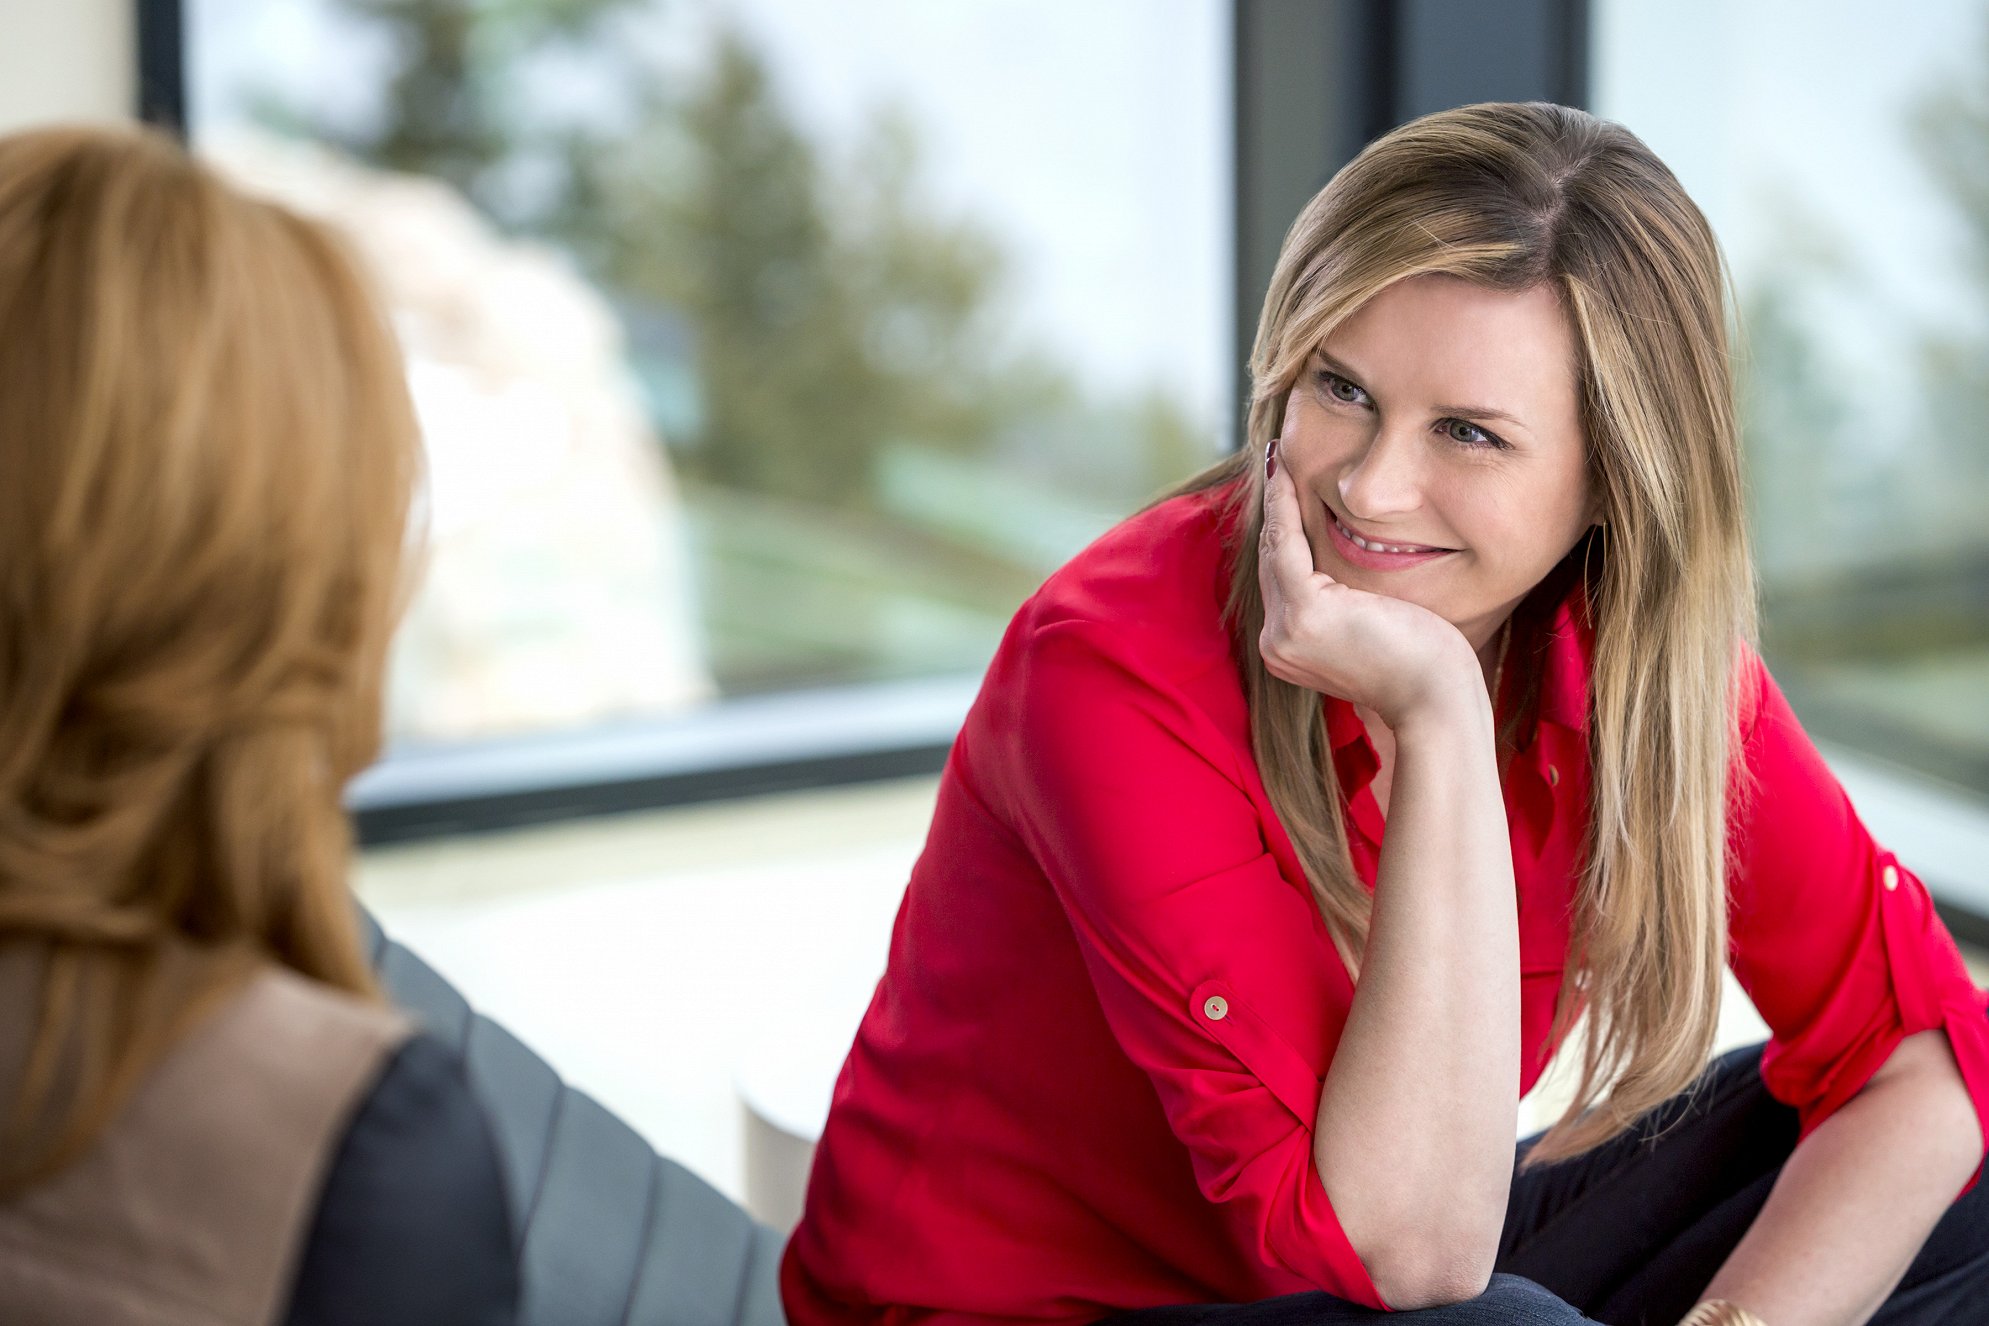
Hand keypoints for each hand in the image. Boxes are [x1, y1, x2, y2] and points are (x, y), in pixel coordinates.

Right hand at [1256, 438, 1479, 730]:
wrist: (1435, 700)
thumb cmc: (1422, 666)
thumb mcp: (1373, 629)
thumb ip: (1348, 605)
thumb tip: (1348, 578)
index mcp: (1288, 649)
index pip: (1282, 580)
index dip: (1282, 533)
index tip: (1284, 492)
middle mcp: (1275, 643)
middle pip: (1272, 561)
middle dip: (1275, 511)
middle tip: (1276, 464)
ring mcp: (1284, 631)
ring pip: (1275, 550)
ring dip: (1276, 500)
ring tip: (1278, 461)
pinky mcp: (1304, 612)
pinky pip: (1287, 544)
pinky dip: (1285, 506)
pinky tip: (1287, 475)